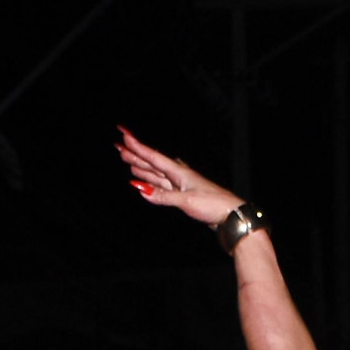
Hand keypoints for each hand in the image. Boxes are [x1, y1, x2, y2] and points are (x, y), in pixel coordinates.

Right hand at [115, 130, 244, 226]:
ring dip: (141, 167)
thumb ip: (163, 196)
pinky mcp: (183, 195)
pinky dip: (151, 182)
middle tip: (119, 147)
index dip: (137, 146)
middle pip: (152, 163)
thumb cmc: (212, 205)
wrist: (230, 215)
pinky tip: (144, 181)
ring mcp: (180, 185)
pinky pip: (162, 185)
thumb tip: (141, 190)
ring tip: (127, 160)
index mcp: (178, 172)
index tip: (123, 134)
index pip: (153, 156)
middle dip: (135, 155)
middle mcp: (178, 175)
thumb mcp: (186, 201)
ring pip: (155, 173)